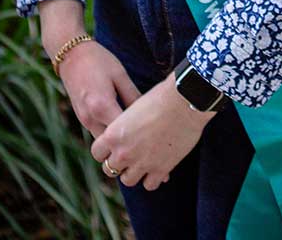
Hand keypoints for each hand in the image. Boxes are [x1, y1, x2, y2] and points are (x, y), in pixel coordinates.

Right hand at [57, 40, 173, 185]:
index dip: (142, 142)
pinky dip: (110, 139)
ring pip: (104, 145)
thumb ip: (133, 96)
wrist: (70, 54)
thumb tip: (150, 114)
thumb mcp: (120, 75)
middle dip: (130, 151)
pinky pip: (98, 135)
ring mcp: (84, 120)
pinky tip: (124, 136)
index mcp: (102, 106)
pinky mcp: (82, 118)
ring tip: (140, 149)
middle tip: (151, 155)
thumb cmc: (98, 60)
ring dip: (119, 148)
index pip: (124, 134)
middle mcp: (91, 118)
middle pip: (112, 147)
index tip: (159, 147)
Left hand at [90, 71, 216, 191]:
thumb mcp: (134, 108)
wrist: (184, 102)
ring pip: (128, 180)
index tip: (113, 146)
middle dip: (118, 163)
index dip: (105, 150)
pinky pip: (149, 185)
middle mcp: (124, 152)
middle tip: (129, 154)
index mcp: (114, 134)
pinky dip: (152, 178)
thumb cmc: (160, 97)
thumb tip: (124, 132)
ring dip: (133, 172)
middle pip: (109, 169)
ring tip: (142, 161)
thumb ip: (124, 125)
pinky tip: (157, 166)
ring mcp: (141, 164)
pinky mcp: (160, 170)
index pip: (97, 153)